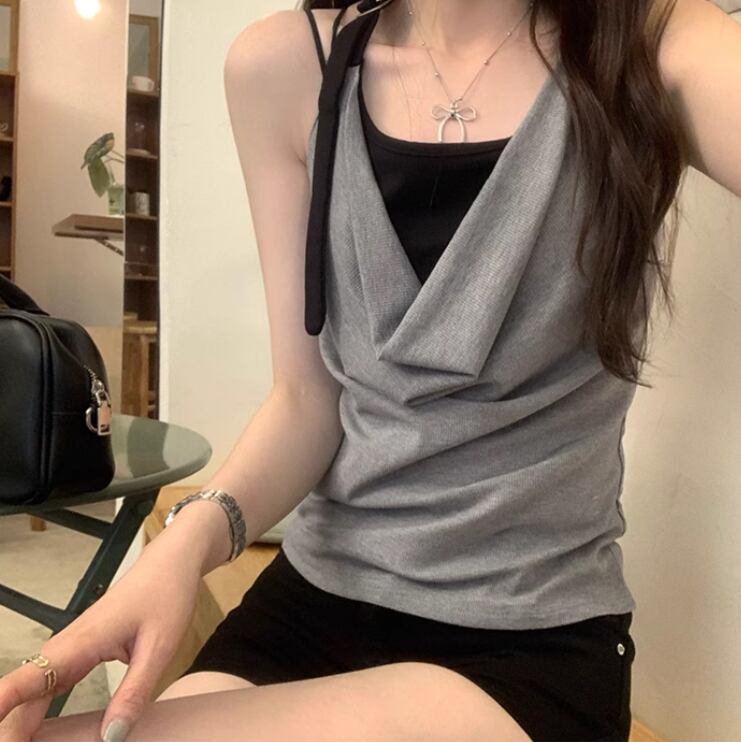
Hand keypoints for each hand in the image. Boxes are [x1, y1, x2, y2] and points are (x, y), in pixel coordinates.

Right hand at [0, 534, 204, 740]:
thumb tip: (111, 737)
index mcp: (81, 643)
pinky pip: (51, 685)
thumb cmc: (166, 595)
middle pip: (23, 695)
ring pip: (33, 692)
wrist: (172, 563)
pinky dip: (39, 711)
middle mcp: (68, 645)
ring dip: (21, 724)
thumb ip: (134, 692)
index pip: (25, 681)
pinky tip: (39, 734)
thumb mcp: (159, 647)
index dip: (0, 707)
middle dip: (10, 730)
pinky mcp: (82, 651)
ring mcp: (73, 647)